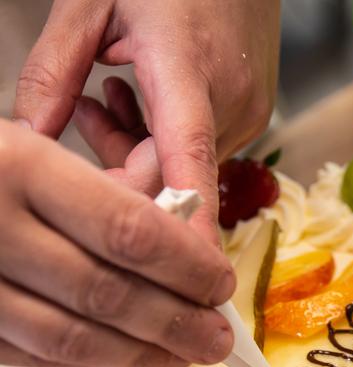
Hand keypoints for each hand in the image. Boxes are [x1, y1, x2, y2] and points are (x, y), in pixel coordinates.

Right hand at [0, 120, 234, 366]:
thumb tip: (189, 236)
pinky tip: (129, 357)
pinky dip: (90, 360)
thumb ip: (110, 190)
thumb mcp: (36, 149)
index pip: (130, 230)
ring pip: (73, 339)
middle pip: (109, 294)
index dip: (189, 266)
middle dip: (178, 323)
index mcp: (17, 167)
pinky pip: (34, 354)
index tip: (222, 285)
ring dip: (141, 354)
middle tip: (219, 339)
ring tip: (186, 356)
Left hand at [13, 0, 280, 240]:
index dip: (186, 228)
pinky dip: (166, 140)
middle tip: (85, 113)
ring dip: (141, 151)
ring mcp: (248, 114)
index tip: (184, 278)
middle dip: (124, 169)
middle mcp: (229, 105)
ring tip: (108, 96)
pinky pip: (201, 150)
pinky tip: (140, 99)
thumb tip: (24, 139)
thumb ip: (53, 72)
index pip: (188, 164)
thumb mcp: (90, 1)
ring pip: (185, 167)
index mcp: (187, 71)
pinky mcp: (252, 115)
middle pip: (174, 176)